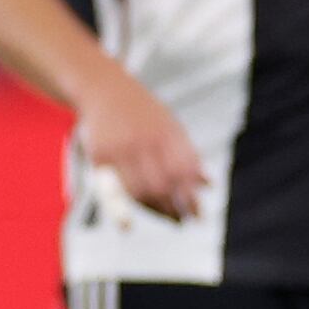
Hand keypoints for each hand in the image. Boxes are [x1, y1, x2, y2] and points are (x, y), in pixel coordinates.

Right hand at [77, 68, 206, 222]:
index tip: (198, 214)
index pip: (184, 173)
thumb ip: (188, 154)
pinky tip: (135, 219)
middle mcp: (145, 141)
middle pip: (163, 185)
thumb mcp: (171, 125)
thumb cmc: (142, 110)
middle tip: (182, 221)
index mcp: (167, 133)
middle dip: (175, 208)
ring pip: (140, 191)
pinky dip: (127, 207)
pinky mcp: (100, 156)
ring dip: (155, 209)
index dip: (191, 197)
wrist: (103, 87)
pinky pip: (116, 188)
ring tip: (165, 217)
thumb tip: (207, 184)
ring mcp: (121, 148)